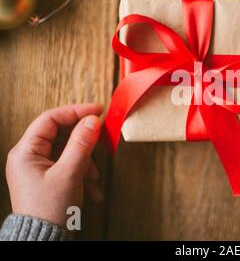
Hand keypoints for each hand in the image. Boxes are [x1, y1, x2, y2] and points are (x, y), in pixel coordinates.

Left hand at [5, 104, 103, 227]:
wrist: (44, 240)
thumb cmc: (49, 209)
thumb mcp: (69, 173)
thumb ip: (81, 144)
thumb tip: (93, 120)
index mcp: (26, 152)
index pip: (51, 119)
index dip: (76, 111)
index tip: (98, 110)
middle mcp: (30, 157)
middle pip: (62, 134)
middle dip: (84, 141)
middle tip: (102, 140)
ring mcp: (40, 167)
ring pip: (69, 150)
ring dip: (86, 161)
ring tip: (93, 177)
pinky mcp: (50, 177)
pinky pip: (70, 165)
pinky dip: (83, 173)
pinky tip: (91, 188)